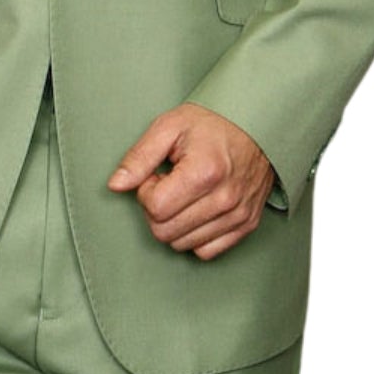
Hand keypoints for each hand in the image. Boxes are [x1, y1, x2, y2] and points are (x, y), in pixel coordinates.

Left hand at [106, 101, 274, 259]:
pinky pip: (206, 252)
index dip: (147, 191)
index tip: (157, 174)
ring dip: (175, 222)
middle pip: (165, 232)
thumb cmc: (212, 122)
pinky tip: (197, 210)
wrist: (257, 122)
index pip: (155, 208)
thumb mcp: (170, 126)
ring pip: (182, 245)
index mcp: (204, 172)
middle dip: (157, 209)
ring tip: (185, 193)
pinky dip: (195, 236)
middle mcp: (224, 199)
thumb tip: (115, 185)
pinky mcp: (247, 225)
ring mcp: (238, 215)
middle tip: (169, 184)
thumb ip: (139, 157)